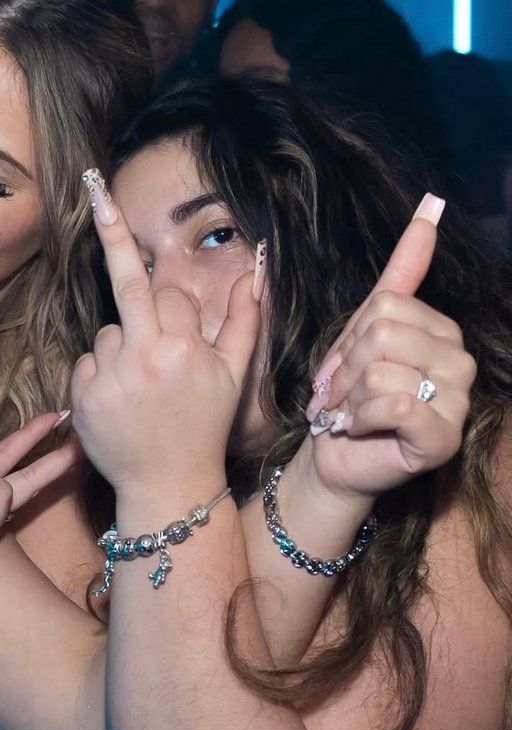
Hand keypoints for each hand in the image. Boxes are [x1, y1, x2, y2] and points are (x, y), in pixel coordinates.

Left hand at [71, 172, 261, 496]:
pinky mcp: (82, 398)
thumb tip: (259, 266)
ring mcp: (109, 377)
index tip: (173, 321)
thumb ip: (247, 319)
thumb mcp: (235, 376)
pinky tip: (119, 402)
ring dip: (121, 349)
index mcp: (184, 347)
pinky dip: (99, 374)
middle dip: (112, 230)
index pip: (168, 294)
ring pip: (106, 334)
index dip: (174, 312)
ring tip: (141, 390)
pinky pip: (86, 363)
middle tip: (95, 189)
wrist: (167, 485)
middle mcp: (144, 356)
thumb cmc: (205, 428)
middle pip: (127, 285)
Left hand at [303, 194, 475, 500]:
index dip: (346, 341)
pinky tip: (356, 430)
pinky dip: (361, 417)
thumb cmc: (344, 401)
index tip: (337, 370)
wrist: (331, 461)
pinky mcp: (442, 439)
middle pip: (383, 333)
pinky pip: (395, 404)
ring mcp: (457, 402)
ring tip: (344, 416)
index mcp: (441, 332)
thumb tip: (430, 208)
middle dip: (343, 370)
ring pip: (384, 369)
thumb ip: (399, 276)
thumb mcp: (361, 333)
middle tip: (334, 399)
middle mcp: (459, 362)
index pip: (385, 308)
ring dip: (347, 398)